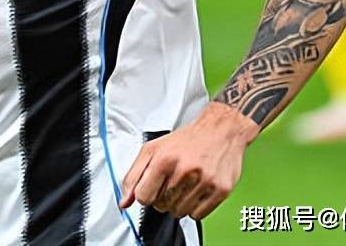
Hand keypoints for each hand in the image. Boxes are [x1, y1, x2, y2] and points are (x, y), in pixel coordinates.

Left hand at [119, 102, 257, 219]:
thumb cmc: (186, 140)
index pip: (143, 196)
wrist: (220, 131)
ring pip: (179, 212)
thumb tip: (124, 202)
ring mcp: (204, 182)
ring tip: (184, 185)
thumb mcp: (153, 150)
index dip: (144, 195)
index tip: (150, 189)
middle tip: (170, 182)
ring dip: (178, 203)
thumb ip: (134, 176)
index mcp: (164, 159)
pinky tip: (196, 191)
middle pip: (161, 205)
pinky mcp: (220, 190)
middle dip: (161, 197)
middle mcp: (185, 171)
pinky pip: (197, 215)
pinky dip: (194, 208)